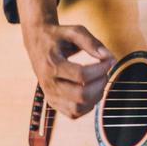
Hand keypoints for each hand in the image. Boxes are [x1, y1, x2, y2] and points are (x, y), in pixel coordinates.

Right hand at [16, 0, 115, 118]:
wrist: (36, 41)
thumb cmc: (57, 36)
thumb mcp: (74, 31)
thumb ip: (92, 42)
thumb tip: (109, 58)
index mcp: (51, 64)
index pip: (82, 75)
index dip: (101, 69)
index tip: (110, 60)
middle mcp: (48, 83)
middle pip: (81, 95)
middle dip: (100, 84)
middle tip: (105, 72)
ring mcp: (49, 95)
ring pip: (77, 109)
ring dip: (95, 97)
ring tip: (99, 81)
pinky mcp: (52, 102)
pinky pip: (73, 114)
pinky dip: (87, 106)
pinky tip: (91, 90)